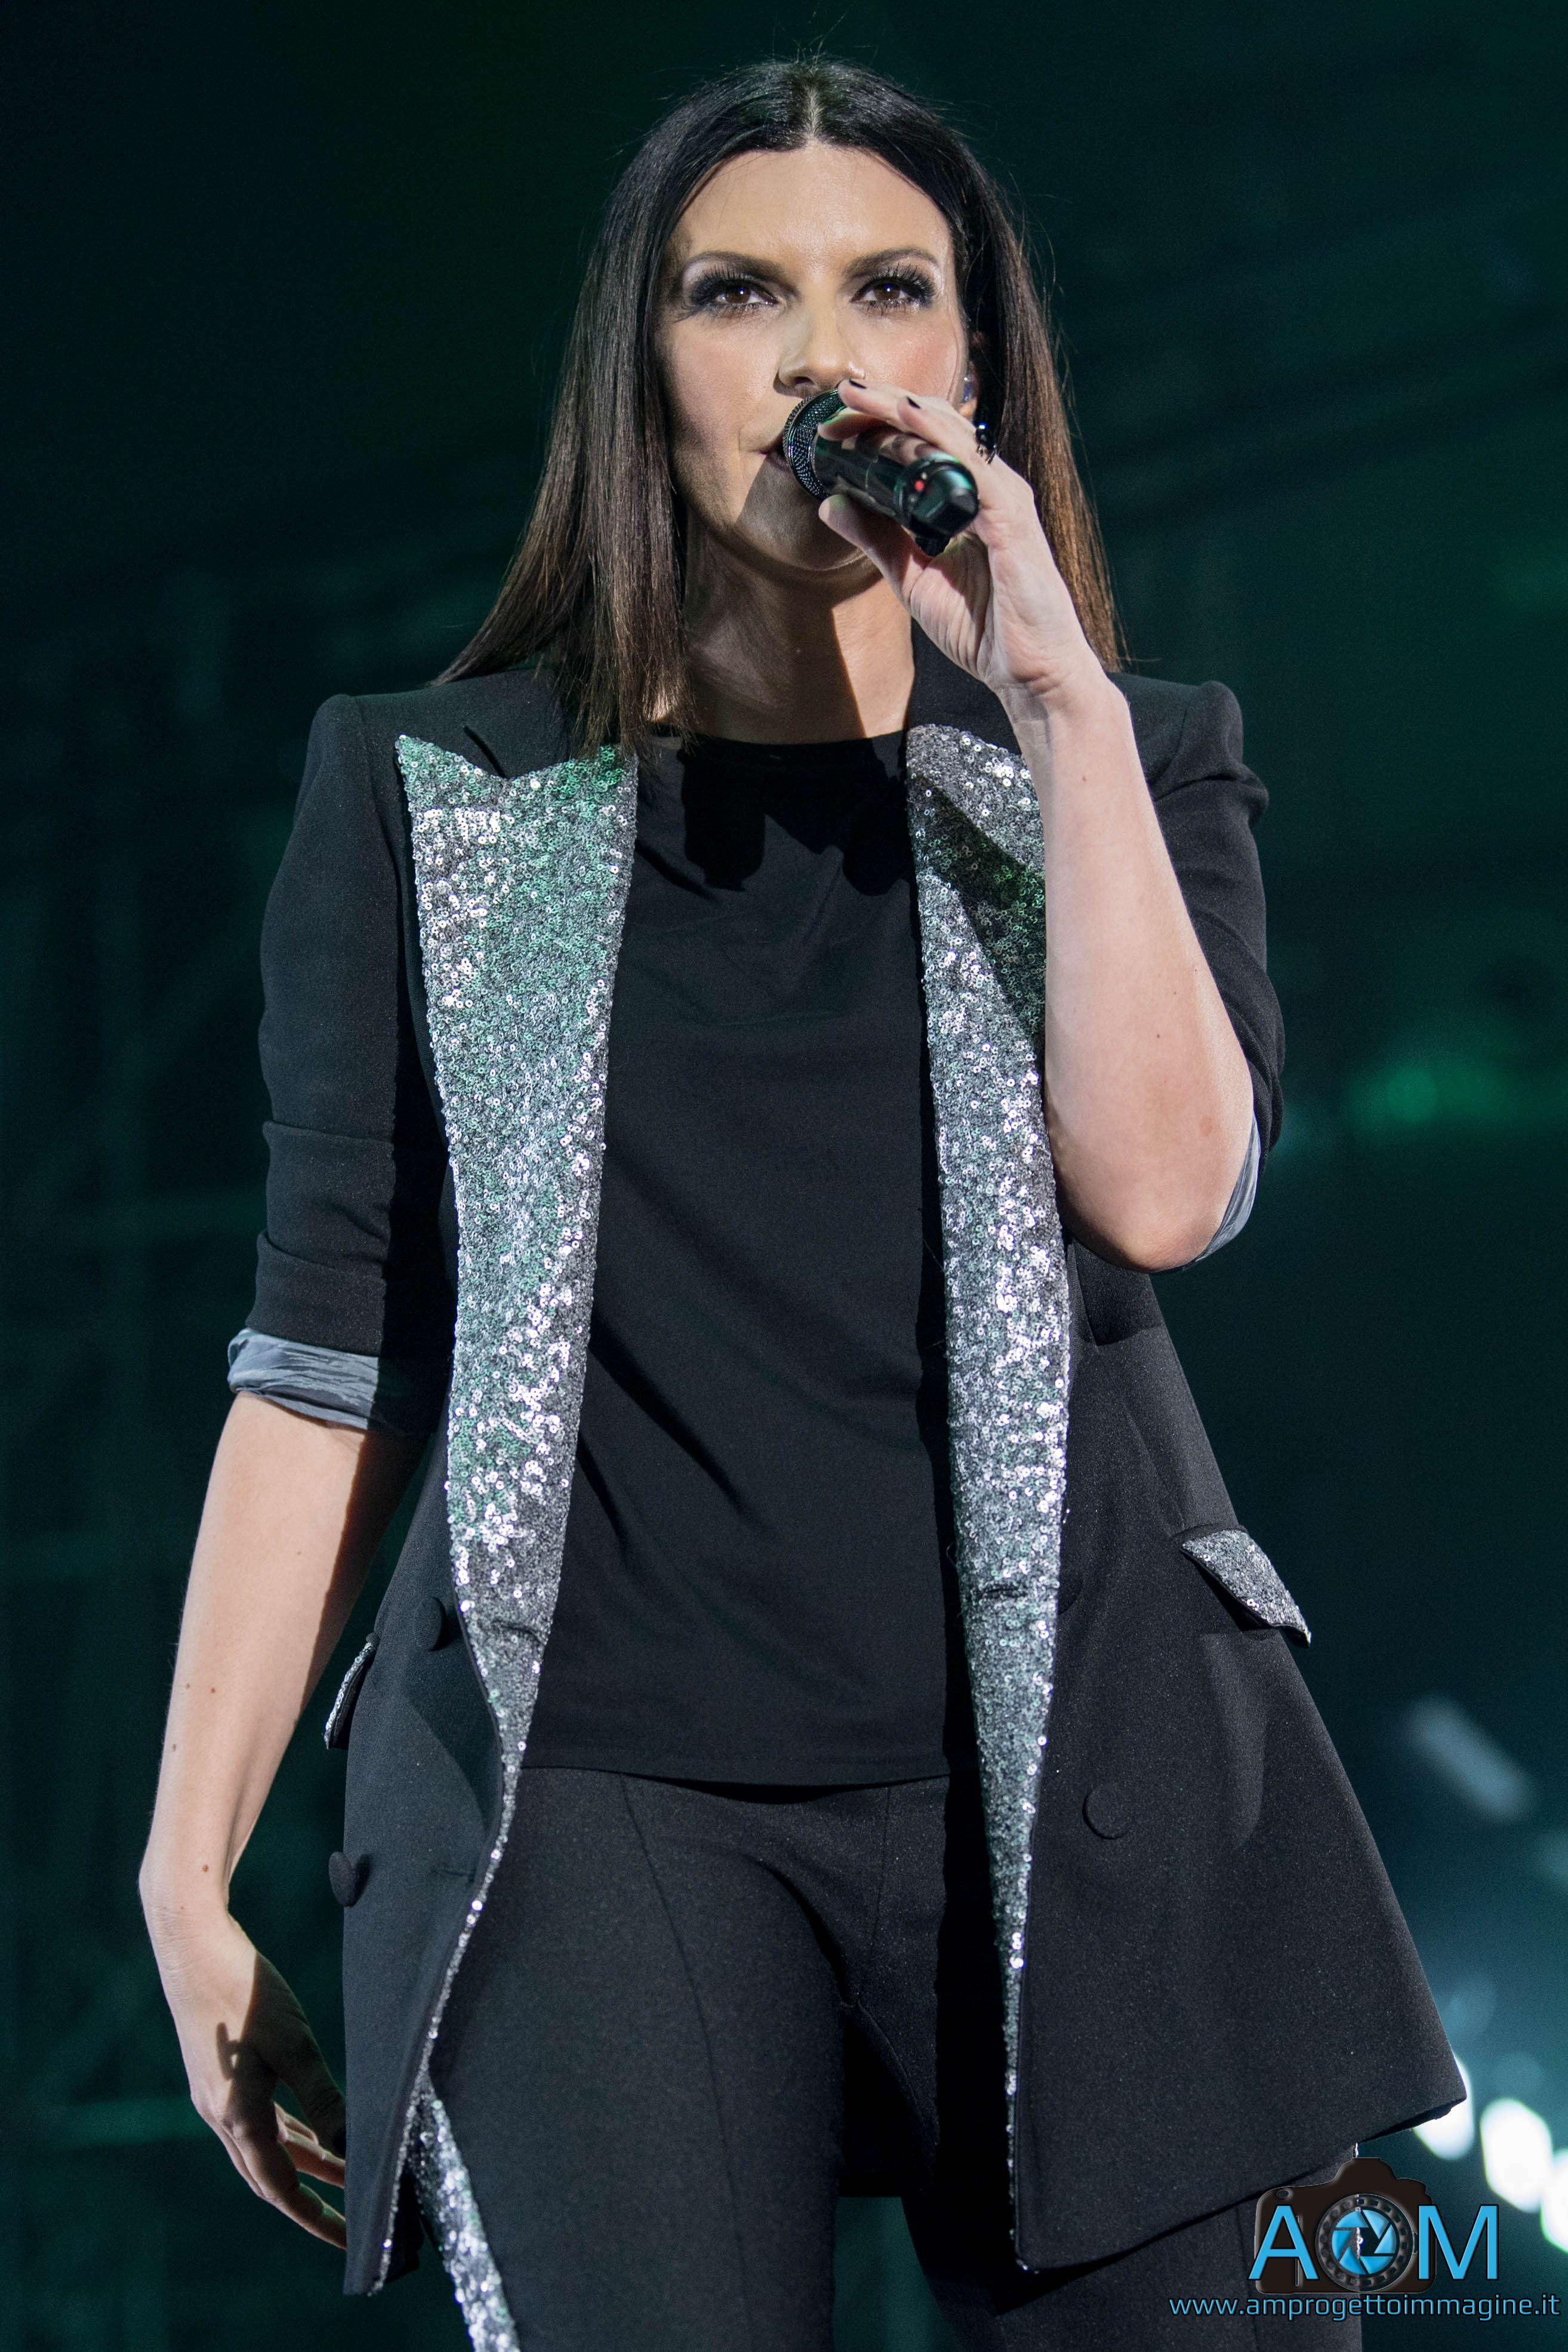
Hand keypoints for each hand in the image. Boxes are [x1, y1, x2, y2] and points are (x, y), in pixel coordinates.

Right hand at [145, 1902, 346, 2246]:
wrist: (193, 1947)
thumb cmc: (244, 1988)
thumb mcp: (295, 2043)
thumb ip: (323, 2097)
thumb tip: (353, 2144)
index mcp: (237, 2116)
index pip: (280, 2186)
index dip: (316, 2217)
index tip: (350, 2238)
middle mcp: (221, 2115)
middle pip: (271, 2176)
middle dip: (313, 2199)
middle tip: (353, 2218)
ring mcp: (217, 2096)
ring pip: (266, 2148)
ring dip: (305, 2164)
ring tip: (349, 2178)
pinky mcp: (220, 2076)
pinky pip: (259, 2122)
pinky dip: (289, 2134)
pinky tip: (313, 2131)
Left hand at [815, 378, 1109, 714]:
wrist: (1032, 674)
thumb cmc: (986, 629)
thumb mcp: (913, 580)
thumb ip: (877, 540)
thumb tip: (832, 504)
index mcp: (969, 497)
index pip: (922, 442)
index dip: (877, 425)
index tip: (833, 425)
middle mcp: (989, 487)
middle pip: (933, 425)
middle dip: (882, 405)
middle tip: (837, 394)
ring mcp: (1004, 497)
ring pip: (948, 433)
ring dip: (900, 408)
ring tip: (857, 394)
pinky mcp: (1011, 517)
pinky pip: (970, 463)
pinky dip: (935, 435)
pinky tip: (904, 416)